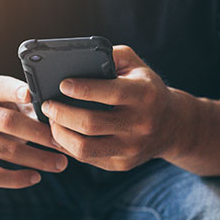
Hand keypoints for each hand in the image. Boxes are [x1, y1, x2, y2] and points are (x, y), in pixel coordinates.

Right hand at [0, 76, 67, 188]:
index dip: (14, 90)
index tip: (31, 95)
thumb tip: (60, 114)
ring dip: (38, 158)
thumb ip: (24, 103)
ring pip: (7, 150)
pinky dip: (18, 178)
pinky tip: (36, 176)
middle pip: (8, 122)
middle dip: (39, 133)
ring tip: (61, 162)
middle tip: (64, 141)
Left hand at [41, 45, 191, 171]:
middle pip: (91, 123)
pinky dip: (68, 146)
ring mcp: (131, 148)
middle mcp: (140, 124)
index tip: (62, 84)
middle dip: (61, 113)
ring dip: (60, 134)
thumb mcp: (136, 66)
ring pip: (85, 148)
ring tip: (51, 120)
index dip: (82, 89)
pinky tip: (60, 133)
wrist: (173, 126)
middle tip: (46, 104)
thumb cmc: (146, 88)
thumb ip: (111, 55)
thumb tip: (77, 56)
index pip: (110, 93)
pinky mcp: (122, 164)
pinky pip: (87, 158)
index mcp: (145, 95)